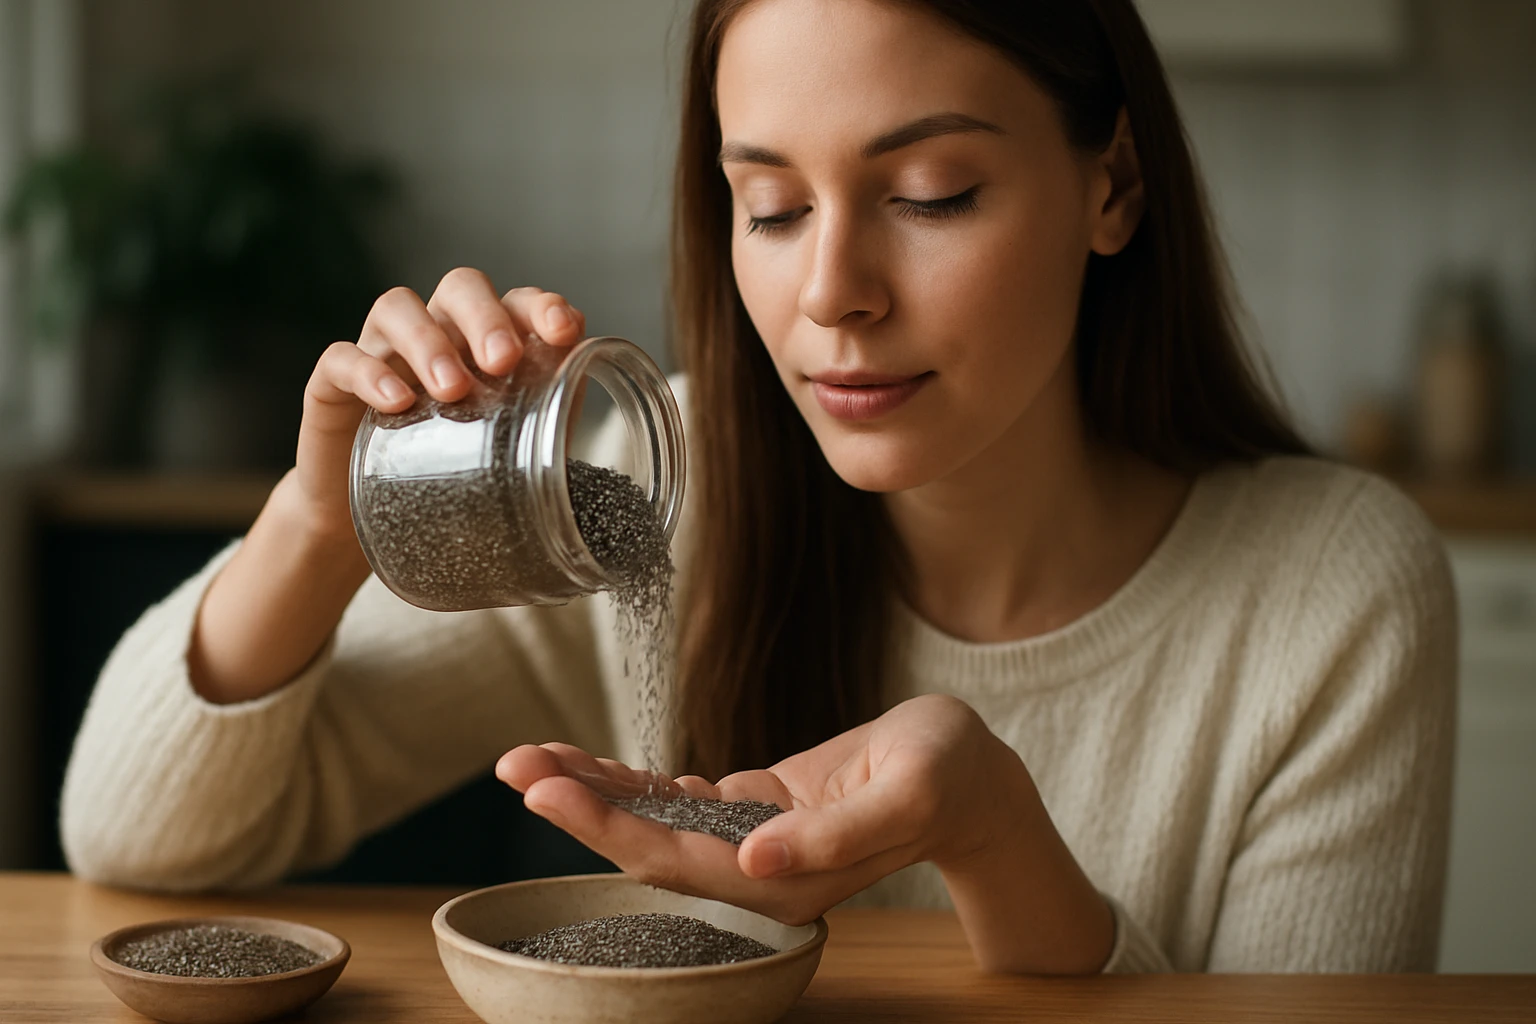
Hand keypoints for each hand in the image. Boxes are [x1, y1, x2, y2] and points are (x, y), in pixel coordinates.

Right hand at [293, 270, 587, 539]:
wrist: (373, 525)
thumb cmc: (456, 475)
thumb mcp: (515, 449)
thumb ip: (558, 416)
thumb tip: (619, 398)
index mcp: (486, 341)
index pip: (518, 301)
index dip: (542, 307)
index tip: (564, 332)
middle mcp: (437, 332)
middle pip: (458, 287)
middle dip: (485, 316)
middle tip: (503, 360)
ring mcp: (382, 352)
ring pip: (397, 308)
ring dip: (429, 341)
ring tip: (453, 390)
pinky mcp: (333, 385)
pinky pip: (341, 359)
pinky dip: (368, 373)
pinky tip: (397, 403)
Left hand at [497, 694, 1108, 974]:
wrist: (973, 778)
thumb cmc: (950, 776)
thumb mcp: (909, 792)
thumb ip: (836, 834)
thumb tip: (753, 861)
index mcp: (787, 880)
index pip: (675, 860)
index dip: (606, 827)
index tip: (548, 789)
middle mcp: (757, 872)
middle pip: (646, 847)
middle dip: (577, 806)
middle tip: (513, 762)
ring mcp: (751, 843)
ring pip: (653, 822)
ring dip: (592, 791)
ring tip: (529, 755)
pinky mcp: (754, 811)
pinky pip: (678, 799)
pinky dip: (631, 779)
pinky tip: (587, 762)